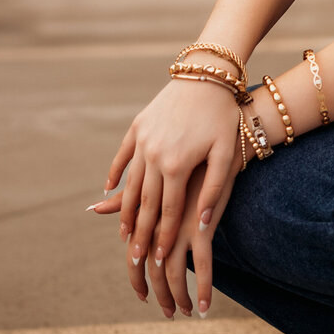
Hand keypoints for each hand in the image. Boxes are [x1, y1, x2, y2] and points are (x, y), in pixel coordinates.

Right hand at [89, 78, 240, 276]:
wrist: (208, 74)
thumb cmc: (223, 116)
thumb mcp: (225, 154)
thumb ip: (213, 190)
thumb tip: (202, 224)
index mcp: (176, 165)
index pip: (168, 210)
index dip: (163, 237)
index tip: (157, 259)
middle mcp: (153, 155)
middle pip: (144, 203)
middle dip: (139, 233)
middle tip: (134, 258)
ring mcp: (143, 140)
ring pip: (130, 183)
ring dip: (124, 209)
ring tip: (122, 232)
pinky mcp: (138, 125)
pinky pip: (123, 156)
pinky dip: (114, 174)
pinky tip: (108, 190)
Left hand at [142, 155, 240, 318]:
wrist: (216, 145)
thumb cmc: (186, 162)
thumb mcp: (156, 183)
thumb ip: (127, 199)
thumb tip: (92, 206)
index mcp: (147, 214)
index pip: (135, 255)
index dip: (137, 278)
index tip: (143, 295)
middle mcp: (159, 223)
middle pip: (151, 269)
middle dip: (158, 294)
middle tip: (165, 312)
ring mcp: (179, 226)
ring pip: (173, 273)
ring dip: (178, 297)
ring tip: (185, 312)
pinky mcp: (203, 227)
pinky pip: (204, 267)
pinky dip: (202, 290)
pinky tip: (204, 307)